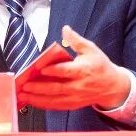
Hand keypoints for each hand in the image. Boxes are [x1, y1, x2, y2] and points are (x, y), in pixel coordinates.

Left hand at [15, 25, 131, 111]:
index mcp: (83, 70)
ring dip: (37, 99)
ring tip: (22, 95)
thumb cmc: (100, 66)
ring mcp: (75, 97)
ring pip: (54, 100)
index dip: (53, 71)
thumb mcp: (91, 50)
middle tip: (24, 85)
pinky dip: (43, 105)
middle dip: (39, 88)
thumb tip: (65, 29)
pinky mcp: (73, 104)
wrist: (112, 86)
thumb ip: (76, 40)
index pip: (66, 71)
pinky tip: (32, 102)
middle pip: (56, 88)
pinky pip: (56, 107)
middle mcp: (79, 86)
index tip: (41, 69)